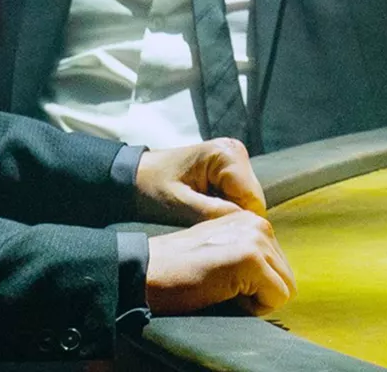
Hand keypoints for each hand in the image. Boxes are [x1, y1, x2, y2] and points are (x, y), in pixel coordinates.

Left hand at [134, 137, 265, 224]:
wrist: (132, 176)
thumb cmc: (151, 188)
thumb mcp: (180, 205)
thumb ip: (214, 214)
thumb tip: (247, 227)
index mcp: (227, 155)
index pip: (253, 202)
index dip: (239, 224)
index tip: (216, 235)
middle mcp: (236, 151)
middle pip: (253, 202)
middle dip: (234, 219)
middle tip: (205, 227)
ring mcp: (233, 159)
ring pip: (247, 202)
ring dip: (229, 215)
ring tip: (202, 218)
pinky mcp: (228, 169)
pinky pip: (238, 198)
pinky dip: (224, 209)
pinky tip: (204, 211)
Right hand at [146, 211, 295, 315]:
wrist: (147, 269)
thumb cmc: (179, 269)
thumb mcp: (220, 250)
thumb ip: (249, 255)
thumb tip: (278, 282)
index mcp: (250, 220)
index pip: (279, 267)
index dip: (254, 285)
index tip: (222, 276)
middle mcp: (257, 223)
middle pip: (286, 278)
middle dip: (259, 292)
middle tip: (221, 284)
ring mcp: (255, 240)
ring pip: (284, 289)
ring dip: (255, 298)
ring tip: (222, 285)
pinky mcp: (251, 259)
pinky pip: (275, 299)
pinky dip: (252, 307)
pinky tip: (222, 290)